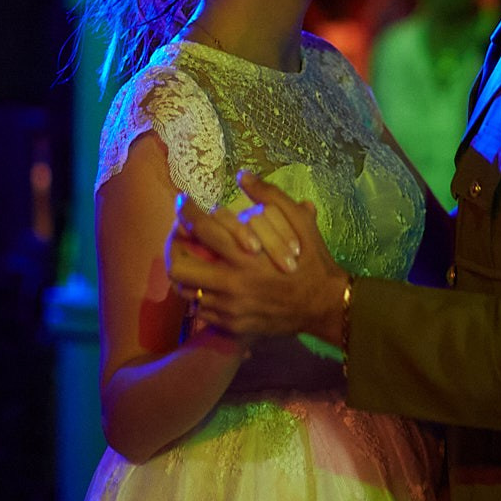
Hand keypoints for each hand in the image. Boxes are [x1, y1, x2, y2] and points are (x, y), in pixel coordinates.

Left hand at [168, 170, 347, 341]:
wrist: (325, 307)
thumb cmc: (313, 261)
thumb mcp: (301, 223)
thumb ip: (271, 196)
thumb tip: (242, 175)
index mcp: (246, 255)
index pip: (201, 228)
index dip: (185, 211)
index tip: (183, 202)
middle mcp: (232, 283)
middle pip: (178, 266)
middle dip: (175, 247)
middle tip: (180, 237)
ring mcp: (230, 308)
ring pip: (185, 290)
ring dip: (186, 271)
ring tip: (193, 258)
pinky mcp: (232, 324)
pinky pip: (201, 309)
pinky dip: (200, 293)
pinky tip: (209, 282)